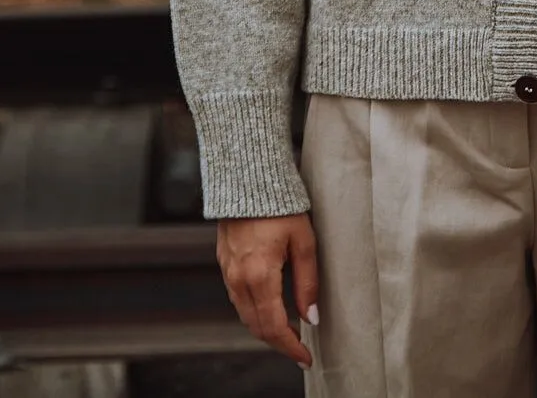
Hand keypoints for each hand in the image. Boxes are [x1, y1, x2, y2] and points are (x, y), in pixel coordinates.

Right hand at [216, 213, 318, 366]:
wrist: (249, 178)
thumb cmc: (281, 205)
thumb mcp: (304, 241)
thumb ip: (308, 282)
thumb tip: (311, 317)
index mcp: (260, 275)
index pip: (274, 326)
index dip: (291, 347)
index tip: (305, 358)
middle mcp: (239, 278)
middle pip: (257, 327)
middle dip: (279, 342)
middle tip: (300, 347)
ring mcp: (228, 271)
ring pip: (245, 315)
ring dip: (266, 328)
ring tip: (289, 330)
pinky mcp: (225, 263)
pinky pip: (238, 298)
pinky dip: (254, 311)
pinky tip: (270, 307)